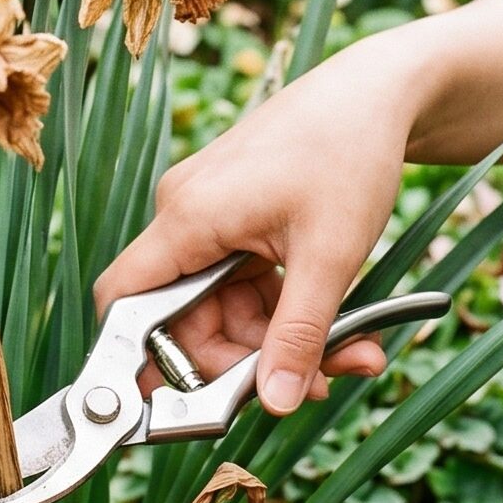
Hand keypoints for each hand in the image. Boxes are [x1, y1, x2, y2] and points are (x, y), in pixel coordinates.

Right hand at [93, 36, 422, 415]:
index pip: (124, 304)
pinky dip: (287, 311)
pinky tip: (342, 330)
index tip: (175, 410)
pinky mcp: (237, 218)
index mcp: (188, 218)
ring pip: (225, 308)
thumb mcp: (330, 257)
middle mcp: (185, 216)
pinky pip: (246, 284)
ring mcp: (210, 216)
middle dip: (246, 362)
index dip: (138, 363)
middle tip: (311, 384)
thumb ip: (299, 336)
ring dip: (280, 342)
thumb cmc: (349, 154)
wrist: (378, 91)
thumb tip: (279, 405)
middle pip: (185, 320)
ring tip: (352, 355)